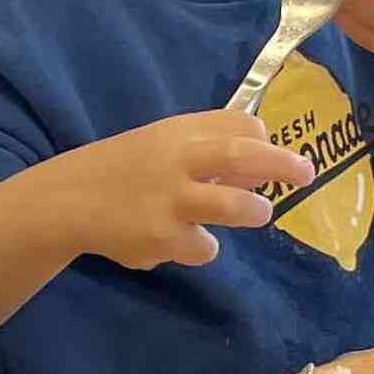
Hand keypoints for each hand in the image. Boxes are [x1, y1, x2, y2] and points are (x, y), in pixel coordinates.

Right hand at [52, 111, 314, 271]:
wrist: (67, 201)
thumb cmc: (123, 169)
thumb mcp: (161, 146)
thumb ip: (207, 151)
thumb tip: (262, 169)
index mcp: (178, 133)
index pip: (237, 125)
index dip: (262, 140)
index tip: (271, 153)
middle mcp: (176, 161)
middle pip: (242, 155)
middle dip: (282, 163)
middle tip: (307, 174)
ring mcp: (170, 201)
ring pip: (233, 207)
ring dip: (253, 211)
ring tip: (256, 213)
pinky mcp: (161, 238)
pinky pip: (203, 248)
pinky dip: (198, 247)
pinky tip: (175, 242)